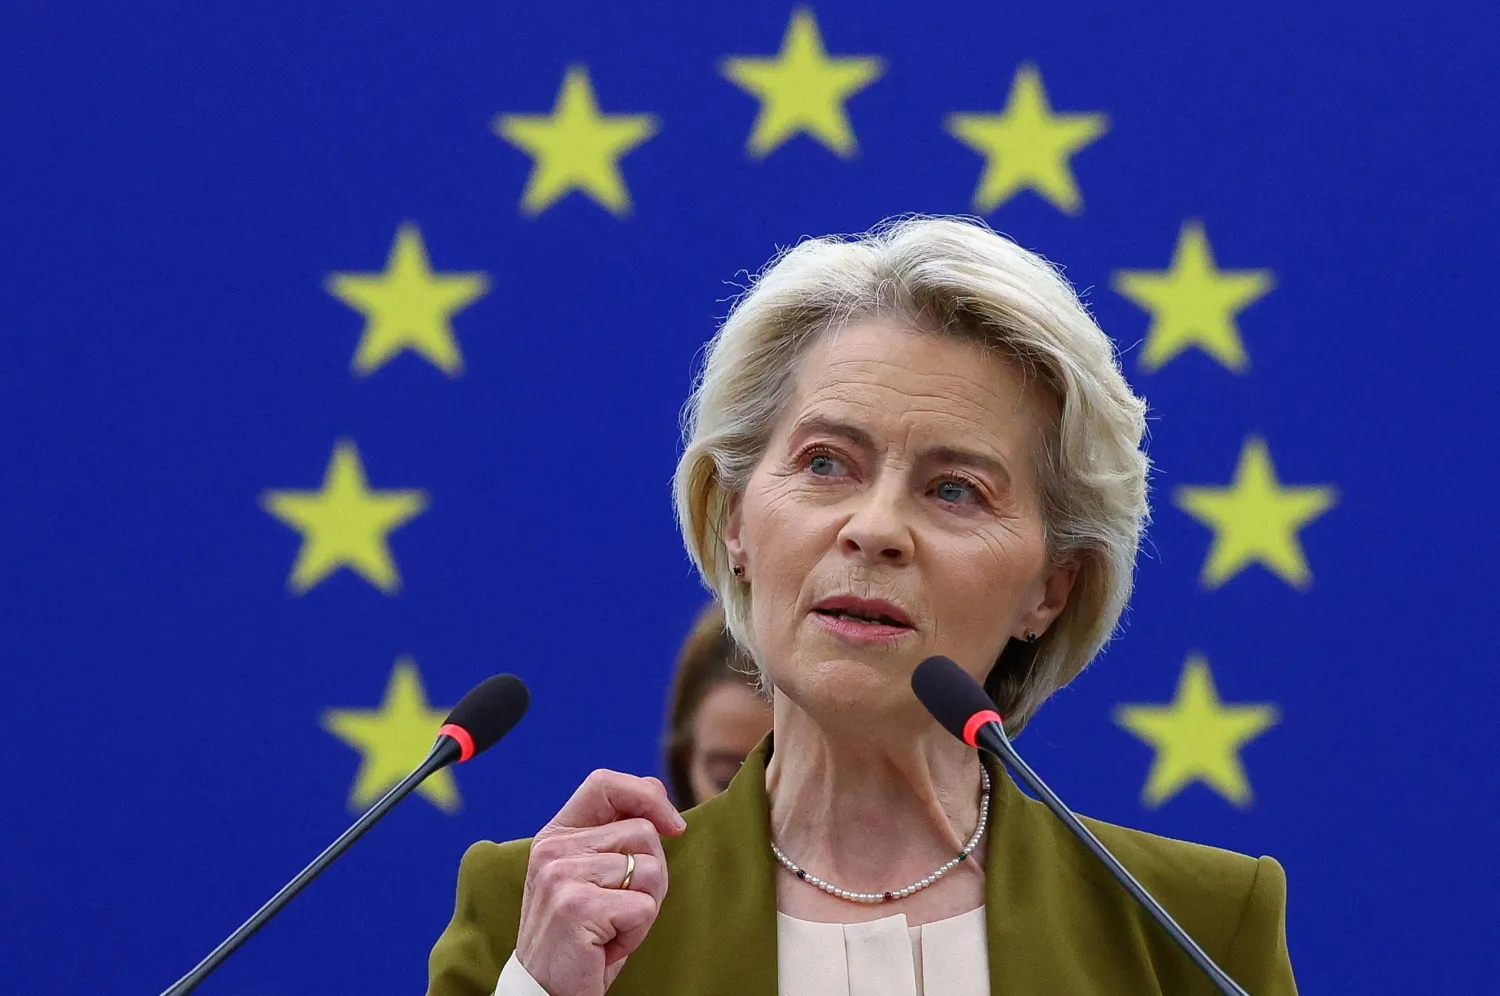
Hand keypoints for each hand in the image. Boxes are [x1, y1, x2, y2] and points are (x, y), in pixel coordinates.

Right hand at [514, 770, 685, 995]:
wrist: (548, 992)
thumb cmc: (583, 934)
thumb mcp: (596, 876)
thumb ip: (617, 834)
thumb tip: (660, 798)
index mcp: (555, 835)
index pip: (605, 784)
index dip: (647, 795)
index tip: (673, 827)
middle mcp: (552, 849)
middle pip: (642, 832)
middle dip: (651, 874)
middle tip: (620, 908)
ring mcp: (560, 876)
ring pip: (651, 869)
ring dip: (645, 907)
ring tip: (611, 928)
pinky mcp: (576, 906)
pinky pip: (644, 906)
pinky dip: (637, 932)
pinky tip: (607, 946)